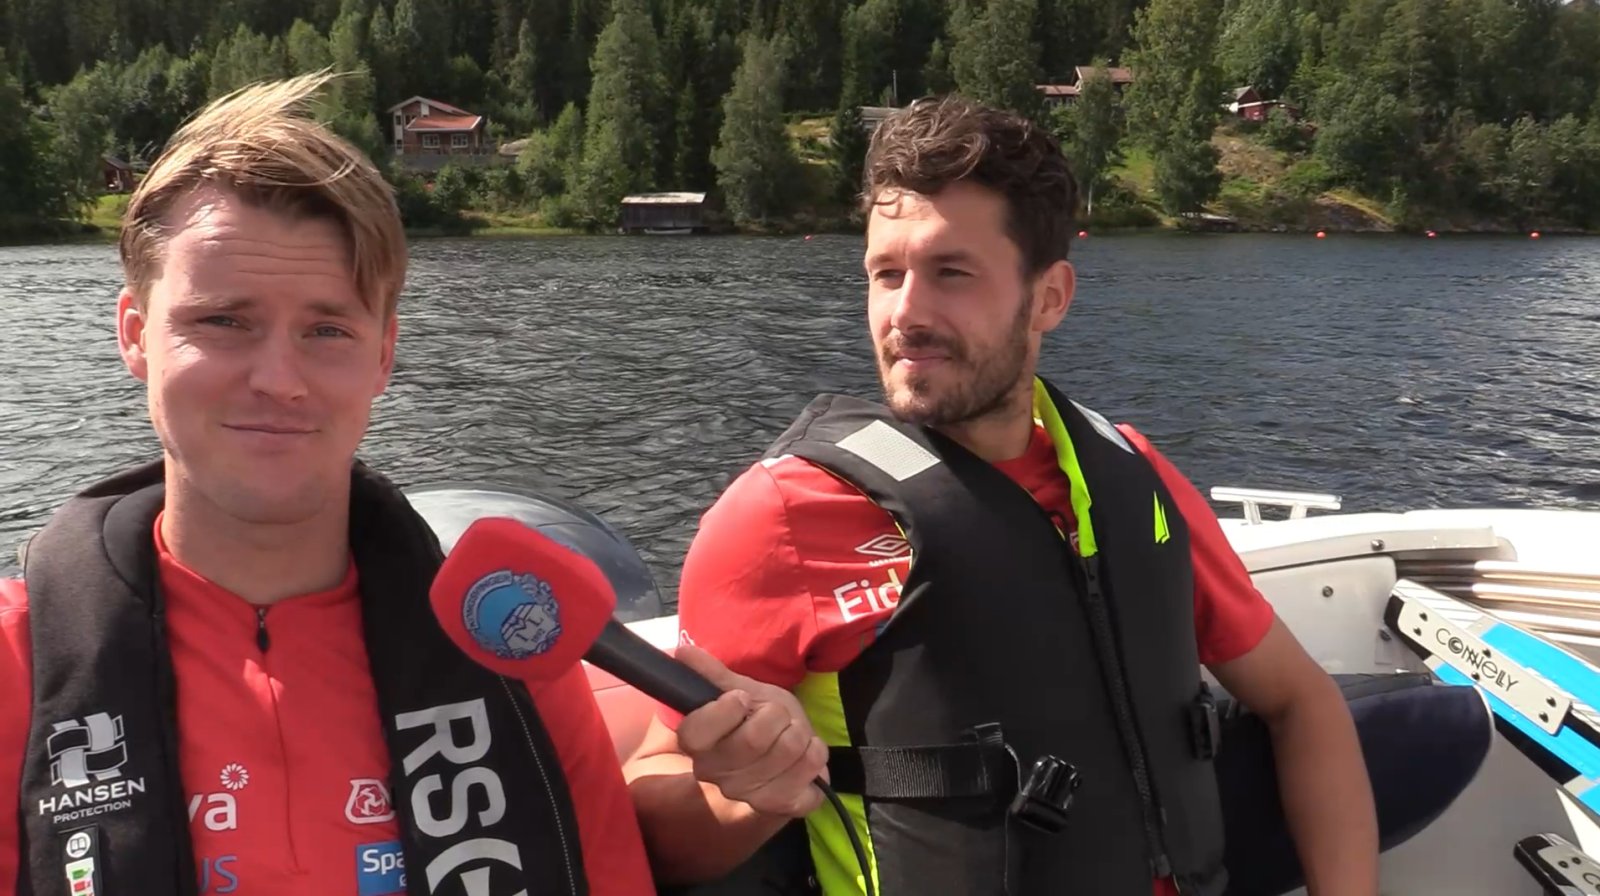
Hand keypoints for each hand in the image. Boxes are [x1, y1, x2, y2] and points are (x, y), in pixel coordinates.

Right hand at [672, 644, 829, 818]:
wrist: (787, 746)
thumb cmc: (758, 716)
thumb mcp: (738, 687)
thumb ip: (710, 673)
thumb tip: (681, 652)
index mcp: (699, 746)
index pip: (697, 732)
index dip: (725, 710)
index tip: (742, 699)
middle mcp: (718, 776)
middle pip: (752, 740)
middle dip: (777, 715)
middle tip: (778, 715)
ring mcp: (749, 795)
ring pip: (788, 753)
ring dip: (801, 732)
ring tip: (794, 733)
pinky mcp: (781, 806)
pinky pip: (808, 777)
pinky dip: (816, 756)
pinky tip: (808, 754)